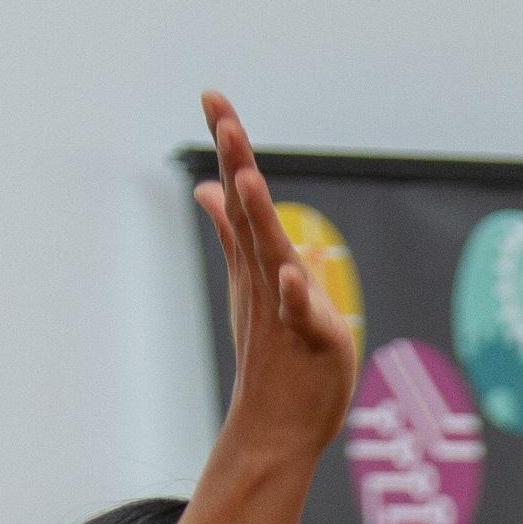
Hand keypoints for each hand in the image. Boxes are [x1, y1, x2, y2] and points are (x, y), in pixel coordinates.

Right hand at [192, 93, 356, 458]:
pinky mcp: (312, 340)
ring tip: (244, 178)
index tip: (213, 95)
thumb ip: (234, 235)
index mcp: (257, 261)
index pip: (239, 193)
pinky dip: (296, 294)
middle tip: (219, 110)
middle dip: (236, 159)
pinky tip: (293, 272)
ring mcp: (283, 308)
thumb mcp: (253, 285)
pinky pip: (301, 314)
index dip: (229, 144)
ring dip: (256, 218)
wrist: (276, 428)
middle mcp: (265, 277)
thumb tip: (210, 190)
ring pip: (269, 255)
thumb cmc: (272, 356)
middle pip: (248, 211)